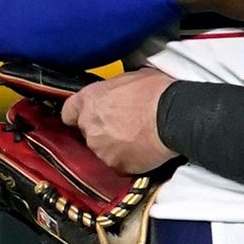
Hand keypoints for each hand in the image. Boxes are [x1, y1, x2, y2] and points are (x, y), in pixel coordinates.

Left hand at [62, 69, 177, 173]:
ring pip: (102, 150)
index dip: (79, 114)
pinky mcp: (116, 165)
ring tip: (136, 138)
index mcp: (90, 100)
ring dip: (114, 146)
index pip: (68, 112)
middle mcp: (90, 125)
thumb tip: (118, 92)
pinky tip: (142, 150)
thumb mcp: (131, 77)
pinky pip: (118, 164)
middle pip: (87, 132)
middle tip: (124, 125)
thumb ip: (114, 88)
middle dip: (102, 130)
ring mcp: (101, 149)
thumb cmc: (157, 93)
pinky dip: (127, 159)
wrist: (174, 117)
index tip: (88, 115)